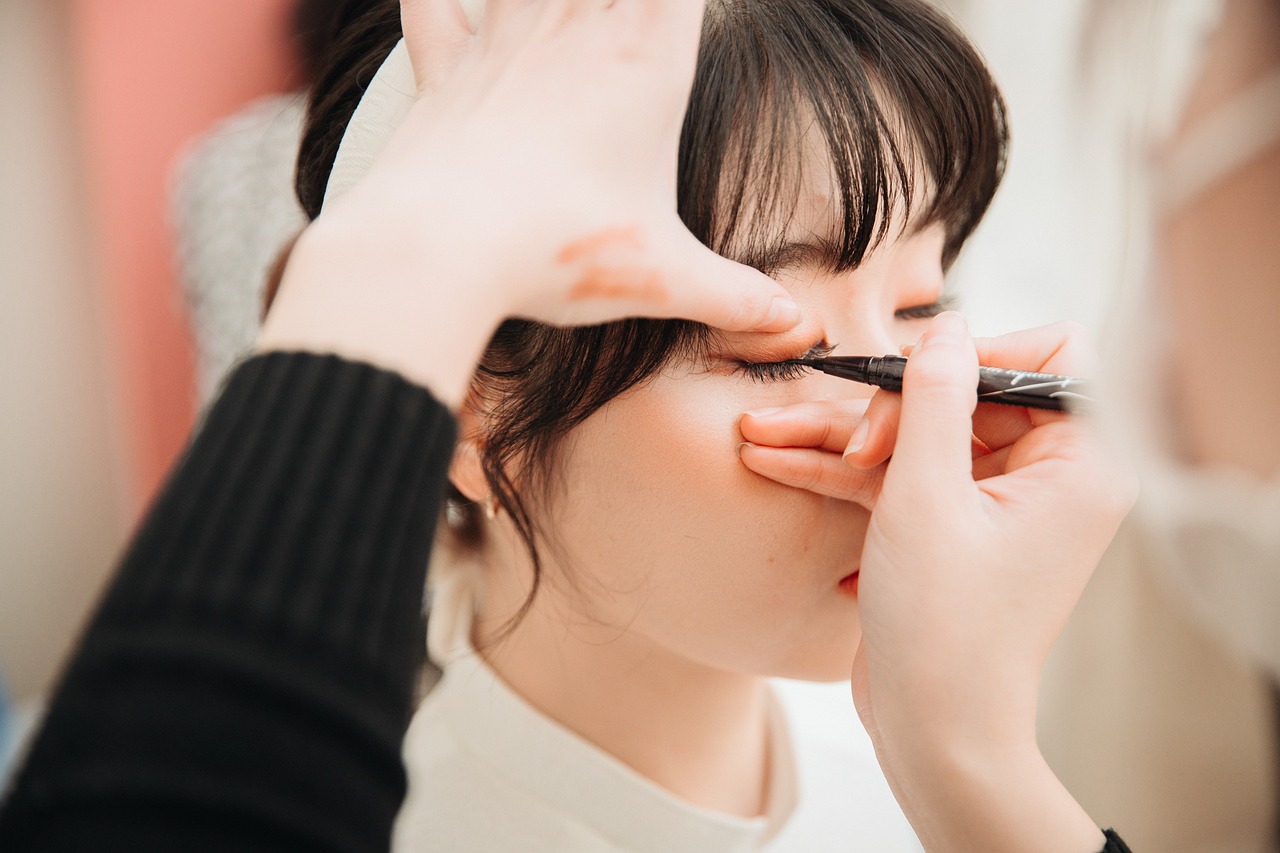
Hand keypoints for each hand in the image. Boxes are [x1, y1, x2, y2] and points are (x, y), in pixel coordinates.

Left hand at [260, 0, 798, 404]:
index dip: (687, 0)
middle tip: (635, 18)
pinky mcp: (443, 69)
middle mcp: (575, 27)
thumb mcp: (664, 279)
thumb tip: (793, 328)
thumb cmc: (558, 249)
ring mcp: (504, 40)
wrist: (440, 247)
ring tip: (564, 15)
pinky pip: (437, 5)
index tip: (691, 14)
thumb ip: (734, 296)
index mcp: (645, 59)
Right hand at [740, 315, 1135, 850]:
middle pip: (966, 395)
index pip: (1051, 359)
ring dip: (842, 436)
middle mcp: (1044, 478)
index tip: (919, 377)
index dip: (984, 352)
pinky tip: (773, 457)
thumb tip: (947, 328)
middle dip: (890, 407)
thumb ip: (936, 401)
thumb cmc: (947, 628)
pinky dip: (842, 472)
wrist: (935, 732)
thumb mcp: (929, 498)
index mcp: (1077, 464)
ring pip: (917, 437)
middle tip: (846, 438)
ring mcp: (991, 504)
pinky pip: (898, 477)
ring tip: (761, 431)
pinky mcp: (948, 528)